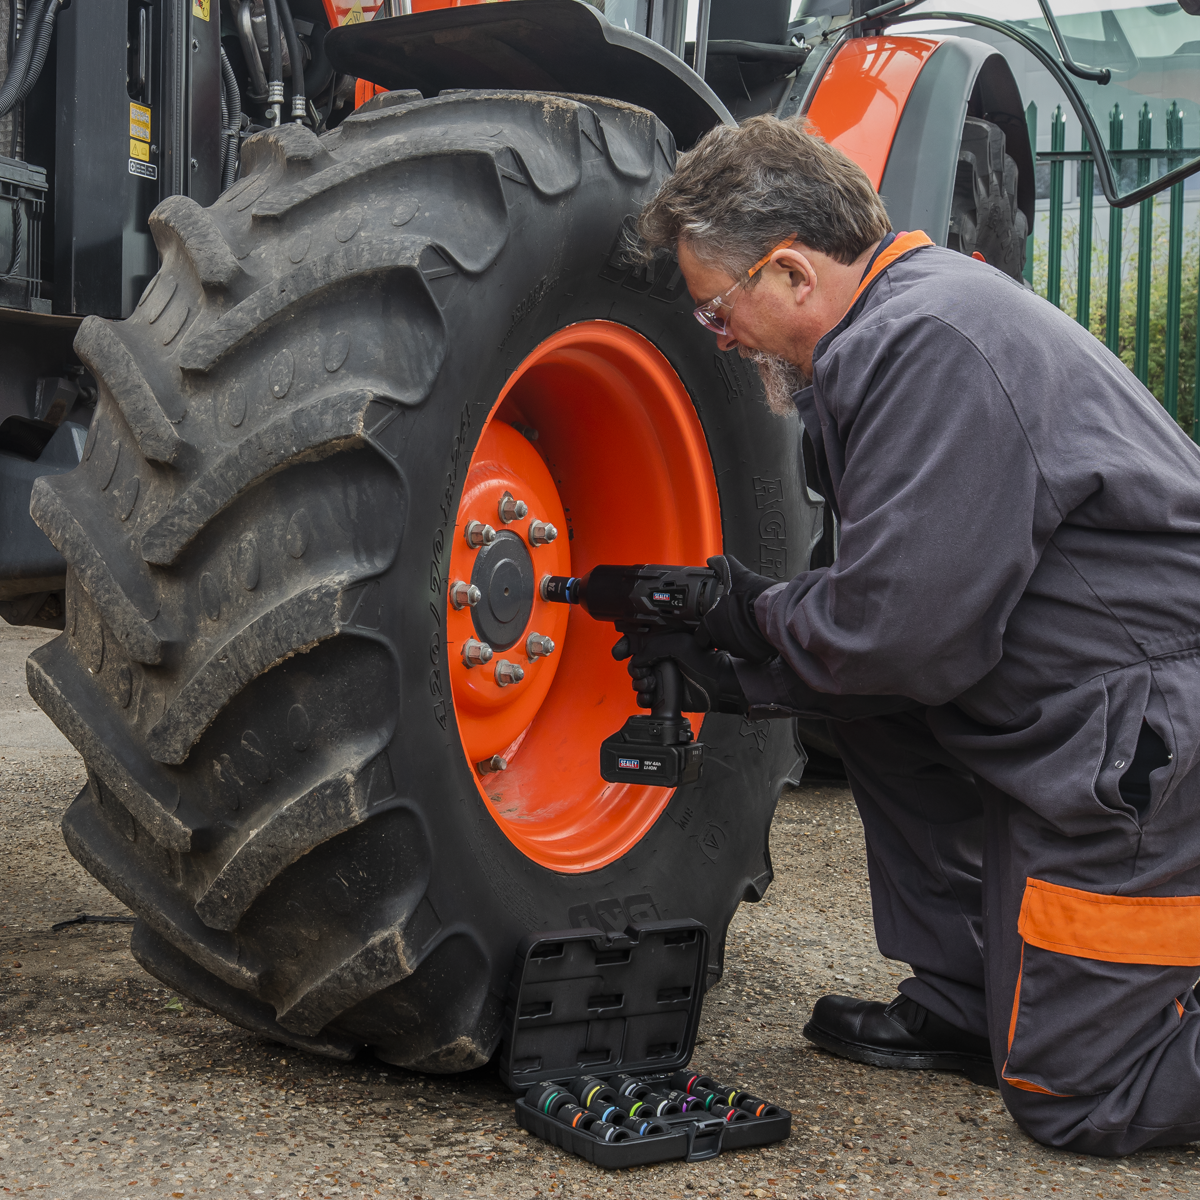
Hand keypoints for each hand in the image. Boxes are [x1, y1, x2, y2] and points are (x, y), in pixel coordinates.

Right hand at [612, 631, 746, 713]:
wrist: (716, 685)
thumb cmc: (704, 662)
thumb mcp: (676, 644)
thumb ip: (651, 647)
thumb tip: (636, 660)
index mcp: (664, 643)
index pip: (638, 642)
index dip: (626, 646)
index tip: (620, 652)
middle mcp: (662, 659)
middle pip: (635, 664)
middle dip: (635, 670)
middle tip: (644, 673)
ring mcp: (662, 677)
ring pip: (638, 681)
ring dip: (639, 685)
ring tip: (651, 686)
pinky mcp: (664, 694)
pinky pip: (645, 697)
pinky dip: (643, 698)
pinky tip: (650, 696)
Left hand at [699, 555, 777, 663]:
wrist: (778, 609)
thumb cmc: (755, 595)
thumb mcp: (736, 574)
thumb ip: (722, 565)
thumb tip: (713, 560)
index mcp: (711, 624)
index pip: (700, 636)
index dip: (704, 629)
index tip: (710, 623)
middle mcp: (722, 640)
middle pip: (716, 642)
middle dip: (721, 633)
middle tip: (730, 621)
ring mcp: (738, 649)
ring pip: (732, 648)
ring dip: (736, 638)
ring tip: (745, 624)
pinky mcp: (754, 655)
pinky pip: (749, 652)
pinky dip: (752, 644)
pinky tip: (756, 631)